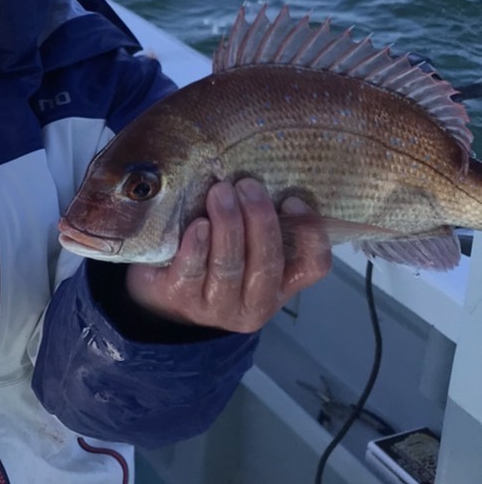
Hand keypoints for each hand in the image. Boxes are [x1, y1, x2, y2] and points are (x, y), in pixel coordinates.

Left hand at [124, 177, 330, 333]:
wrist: (170, 297)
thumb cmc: (217, 262)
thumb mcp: (248, 249)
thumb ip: (260, 225)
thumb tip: (261, 177)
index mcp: (282, 285)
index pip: (313, 267)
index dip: (310, 234)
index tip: (292, 199)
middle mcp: (257, 303)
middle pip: (267, 262)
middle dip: (259, 219)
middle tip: (247, 185)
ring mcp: (219, 306)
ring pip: (230, 265)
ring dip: (228, 224)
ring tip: (220, 192)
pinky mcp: (183, 299)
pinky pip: (192, 271)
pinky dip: (197, 245)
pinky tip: (198, 224)